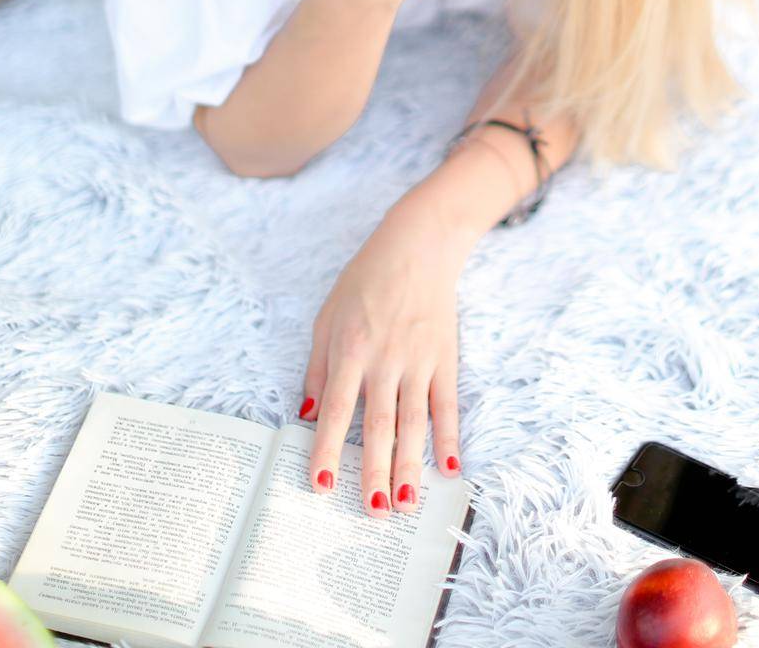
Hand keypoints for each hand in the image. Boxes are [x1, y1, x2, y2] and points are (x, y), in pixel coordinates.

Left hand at [298, 199, 470, 515]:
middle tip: (374, 512)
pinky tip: (449, 467)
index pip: (338, 408)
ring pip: (414, 421)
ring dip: (411, 465)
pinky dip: (449, 436)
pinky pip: (447, 404)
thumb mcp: (328, 315)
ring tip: (408, 504)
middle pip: (379, 424)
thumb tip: (309, 412)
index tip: (322, 485)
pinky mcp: (445, 357)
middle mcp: (385, 359)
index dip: (328, 448)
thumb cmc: (366, 280)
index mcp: (351, 349)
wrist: (418, 245)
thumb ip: (319, 366)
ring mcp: (419, 360)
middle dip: (375, 471)